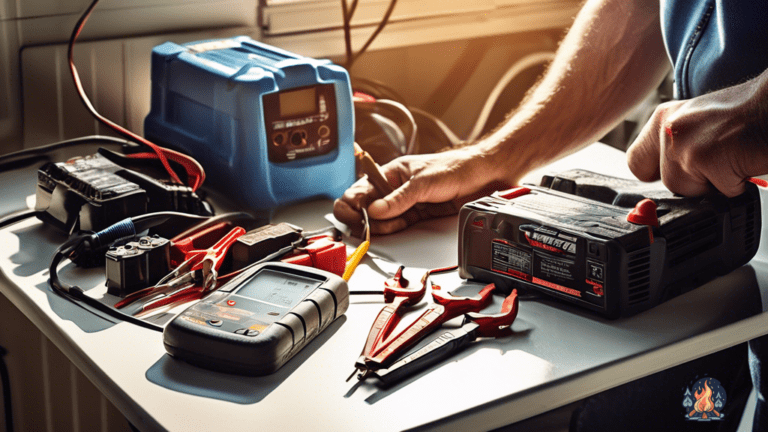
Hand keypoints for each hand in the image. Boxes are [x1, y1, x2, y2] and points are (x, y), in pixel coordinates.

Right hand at [333, 147, 511, 234]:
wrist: (486, 175)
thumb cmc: (457, 167)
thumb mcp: (424, 182)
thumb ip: (398, 199)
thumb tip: (374, 211)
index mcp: (390, 173)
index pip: (359, 190)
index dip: (351, 206)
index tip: (355, 218)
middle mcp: (395, 188)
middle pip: (366, 208)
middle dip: (365, 219)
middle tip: (371, 227)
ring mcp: (406, 202)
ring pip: (381, 220)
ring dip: (381, 226)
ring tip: (389, 226)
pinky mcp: (418, 214)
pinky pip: (398, 225)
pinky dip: (394, 230)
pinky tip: (395, 228)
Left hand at [627, 72, 767, 196]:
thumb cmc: (750, 113)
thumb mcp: (701, 123)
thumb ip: (678, 146)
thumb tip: (666, 176)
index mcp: (664, 118)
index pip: (636, 163)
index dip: (656, 176)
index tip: (676, 174)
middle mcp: (669, 128)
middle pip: (668, 183)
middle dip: (697, 182)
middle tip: (721, 160)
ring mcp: (684, 143)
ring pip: (689, 190)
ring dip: (716, 183)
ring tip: (733, 158)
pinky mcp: (705, 157)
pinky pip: (718, 192)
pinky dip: (737, 184)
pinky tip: (744, 161)